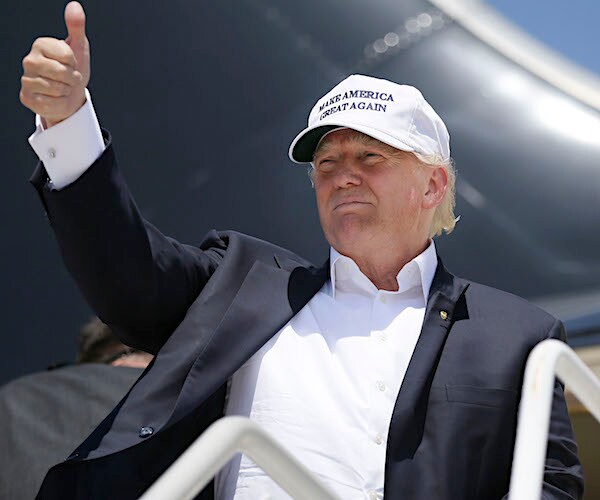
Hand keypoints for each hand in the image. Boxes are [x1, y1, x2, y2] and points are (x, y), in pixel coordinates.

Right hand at [20, 2, 89, 127]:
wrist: (70, 96)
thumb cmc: (73, 70)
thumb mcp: (78, 47)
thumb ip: (76, 26)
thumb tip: (75, 6)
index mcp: (40, 45)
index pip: (67, 55)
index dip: (75, 63)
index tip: (72, 63)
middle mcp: (29, 60)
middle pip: (62, 72)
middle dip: (73, 78)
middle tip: (70, 78)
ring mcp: (26, 80)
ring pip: (57, 88)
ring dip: (67, 91)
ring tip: (63, 88)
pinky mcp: (27, 98)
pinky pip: (51, 103)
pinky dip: (59, 103)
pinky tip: (56, 98)